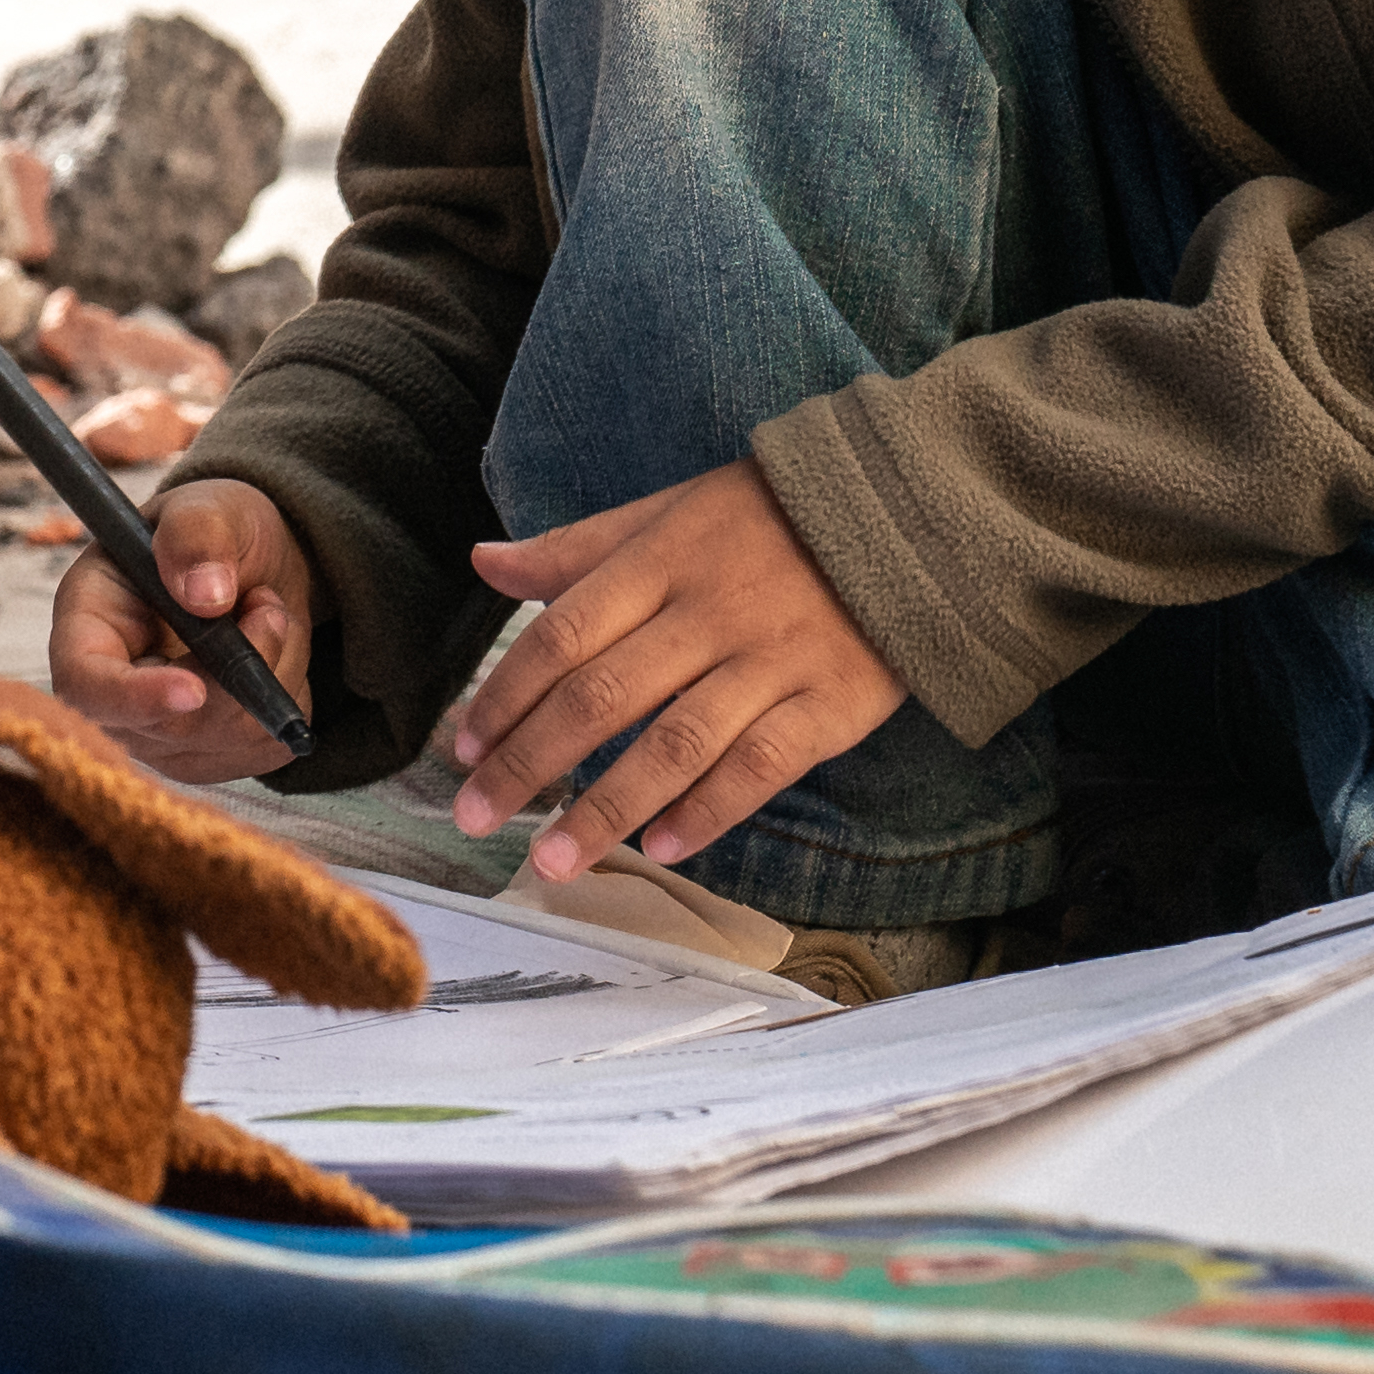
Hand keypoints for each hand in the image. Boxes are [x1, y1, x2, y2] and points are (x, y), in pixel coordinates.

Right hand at [43, 480, 316, 783]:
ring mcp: (159, 734)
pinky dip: (286, 702)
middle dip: (236, 672)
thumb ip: (196, 536)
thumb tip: (204, 596)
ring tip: (268, 614)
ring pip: (225, 740)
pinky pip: (261, 750)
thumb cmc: (213, 532)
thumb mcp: (206, 508)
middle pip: (167, 728)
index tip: (193, 688)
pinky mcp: (210, 755)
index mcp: (87, 625)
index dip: (134, 697)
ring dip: (272, 675)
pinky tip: (273, 656)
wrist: (253, 565)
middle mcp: (112, 693)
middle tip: (268, 605)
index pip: (85, 685)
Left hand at [437, 459, 899, 884]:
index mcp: (661, 561)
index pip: (563, 634)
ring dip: (606, 809)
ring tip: (552, 862)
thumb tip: (485, 561)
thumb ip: (578, 548)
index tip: (463, 746)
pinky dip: (710, 810)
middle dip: (529, 764)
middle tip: (475, 818)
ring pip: (675, 744)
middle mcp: (709, 613)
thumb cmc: (769, 519)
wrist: (910, 515)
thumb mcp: (670, 511)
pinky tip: (663, 847)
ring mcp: (772, 661)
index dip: (508, 694)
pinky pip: (762, 766)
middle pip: (602, 698)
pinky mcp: (830, 704)